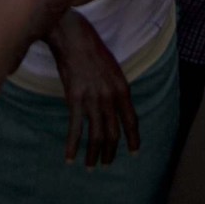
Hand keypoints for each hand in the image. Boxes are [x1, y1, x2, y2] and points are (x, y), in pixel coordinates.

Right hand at [46, 11, 136, 167]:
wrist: (72, 37)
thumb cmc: (91, 49)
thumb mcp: (113, 68)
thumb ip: (115, 89)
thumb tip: (115, 106)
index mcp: (122, 88)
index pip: (132, 121)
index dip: (133, 139)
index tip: (134, 152)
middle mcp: (110, 97)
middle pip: (113, 133)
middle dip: (110, 152)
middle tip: (106, 164)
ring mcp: (93, 99)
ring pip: (96, 135)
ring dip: (94, 154)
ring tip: (90, 166)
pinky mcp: (74, 99)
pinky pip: (75, 129)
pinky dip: (72, 146)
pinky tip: (69, 158)